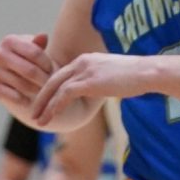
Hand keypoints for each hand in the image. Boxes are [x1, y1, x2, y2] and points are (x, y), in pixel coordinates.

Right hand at [0, 33, 53, 117]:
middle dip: (44, 80)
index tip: (53, 72)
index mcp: (9, 41)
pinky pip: (14, 97)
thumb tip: (43, 36)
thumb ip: (38, 44)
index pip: (35, 53)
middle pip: (30, 71)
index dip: (48, 65)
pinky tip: (30, 100)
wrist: (8, 78)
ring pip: (24, 85)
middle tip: (51, 86)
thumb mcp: (32, 50)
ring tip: (43, 92)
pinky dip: (25, 100)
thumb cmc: (26, 61)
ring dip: (37, 92)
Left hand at [33, 51, 150, 127]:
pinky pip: (65, 94)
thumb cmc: (134, 78)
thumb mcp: (111, 77)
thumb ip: (98, 82)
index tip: (42, 104)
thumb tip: (95, 92)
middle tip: (32, 113)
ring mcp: (84, 70)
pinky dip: (55, 105)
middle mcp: (81, 62)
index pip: (60, 74)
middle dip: (40, 97)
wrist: (147, 72)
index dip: (49, 90)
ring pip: (56, 88)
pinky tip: (50, 116)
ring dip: (44, 105)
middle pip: (52, 80)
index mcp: (85, 60)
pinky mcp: (89, 81)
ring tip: (37, 120)